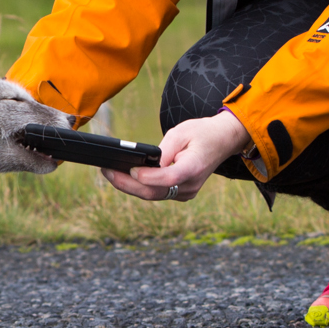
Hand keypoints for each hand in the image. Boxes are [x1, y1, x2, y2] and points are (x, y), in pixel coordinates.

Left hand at [102, 111, 252, 202]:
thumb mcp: (181, 132)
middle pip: (154, 192)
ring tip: (109, 172)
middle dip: (127, 183)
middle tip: (106, 172)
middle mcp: (190, 185)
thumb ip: (163, 150)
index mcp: (194, 168)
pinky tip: (124, 176)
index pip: (168, 178)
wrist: (222, 141)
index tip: (131, 169)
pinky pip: (157, 193)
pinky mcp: (180, 193)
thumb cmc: (201, 133)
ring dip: (130, 186)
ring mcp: (186, 193)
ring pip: (153, 195)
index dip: (148, 177)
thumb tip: (144, 165)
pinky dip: (139, 186)